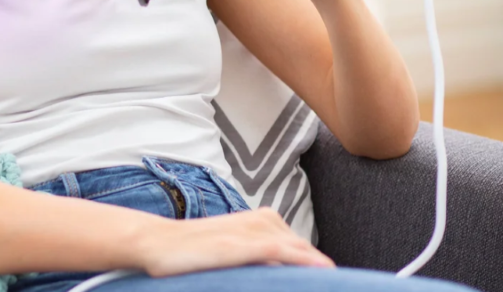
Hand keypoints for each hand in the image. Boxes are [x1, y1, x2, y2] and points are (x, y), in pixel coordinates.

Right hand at [136, 207, 335, 274]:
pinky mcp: (236, 245)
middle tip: (349, 290)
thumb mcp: (230, 252)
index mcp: (260, 221)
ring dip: (317, 268)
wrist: (156, 243)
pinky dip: (299, 260)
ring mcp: (247, 232)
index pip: (301, 248)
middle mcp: (258, 221)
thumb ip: (257, 260)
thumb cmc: (192, 253)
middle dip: (323, 272)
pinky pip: (276, 250)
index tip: (340, 287)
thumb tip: (280, 274)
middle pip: (303, 249)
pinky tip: (320, 272)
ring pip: (295, 249)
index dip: (319, 269)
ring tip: (337, 285)